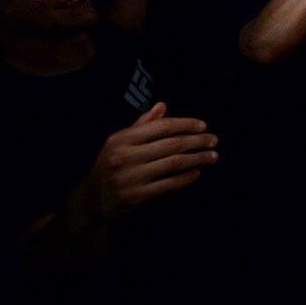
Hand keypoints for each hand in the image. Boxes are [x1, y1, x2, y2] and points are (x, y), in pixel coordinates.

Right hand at [79, 102, 218, 226]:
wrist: (90, 199)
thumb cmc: (109, 165)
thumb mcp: (119, 142)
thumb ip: (142, 124)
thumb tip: (163, 105)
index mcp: (122, 138)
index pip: (161, 126)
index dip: (185, 124)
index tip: (203, 125)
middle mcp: (125, 156)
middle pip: (171, 144)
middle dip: (197, 141)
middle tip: (215, 140)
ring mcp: (130, 177)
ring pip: (173, 164)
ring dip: (197, 159)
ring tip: (213, 156)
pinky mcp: (136, 197)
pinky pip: (168, 185)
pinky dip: (186, 178)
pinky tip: (197, 172)